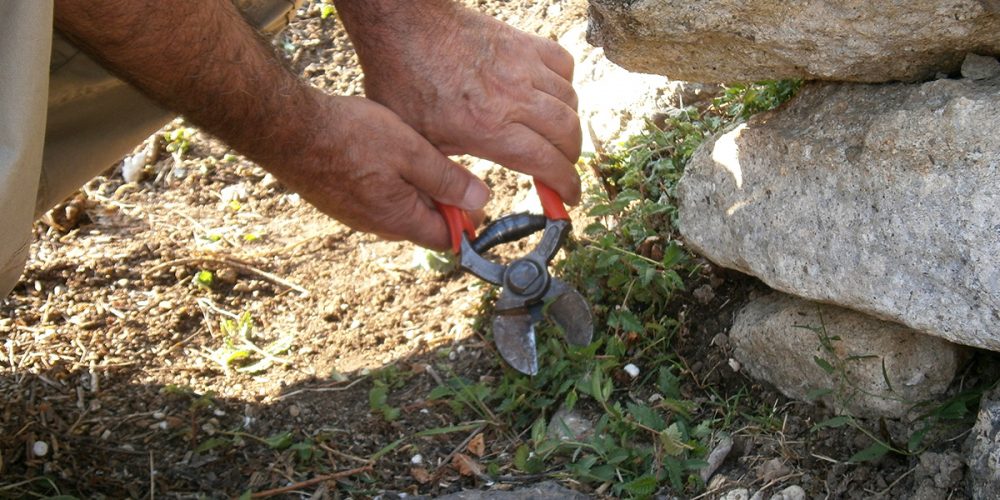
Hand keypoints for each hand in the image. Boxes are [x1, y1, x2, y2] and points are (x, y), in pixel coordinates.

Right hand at [269, 95, 489, 249]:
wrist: (288, 129)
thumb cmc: (351, 137)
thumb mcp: (412, 152)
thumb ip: (447, 179)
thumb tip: (480, 202)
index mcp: (399, 219)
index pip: (445, 239)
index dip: (466, 223)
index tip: (475, 200)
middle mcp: (375, 225)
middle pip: (422, 225)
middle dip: (441, 204)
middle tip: (449, 171)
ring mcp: (353, 214)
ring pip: (398, 210)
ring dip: (414, 192)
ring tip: (417, 158)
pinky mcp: (337, 200)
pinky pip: (375, 199)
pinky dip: (390, 184)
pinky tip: (386, 157)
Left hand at [336, 1, 582, 204]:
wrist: (404, 27)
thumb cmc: (405, 83)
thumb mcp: (420, 142)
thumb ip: (447, 175)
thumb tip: (462, 211)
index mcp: (489, 128)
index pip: (548, 163)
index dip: (566, 185)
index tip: (569, 198)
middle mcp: (513, 98)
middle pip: (568, 134)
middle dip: (571, 160)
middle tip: (561, 170)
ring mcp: (522, 67)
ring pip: (570, 101)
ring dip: (569, 125)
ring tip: (556, 138)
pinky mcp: (523, 43)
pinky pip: (564, 64)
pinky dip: (566, 84)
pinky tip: (551, 96)